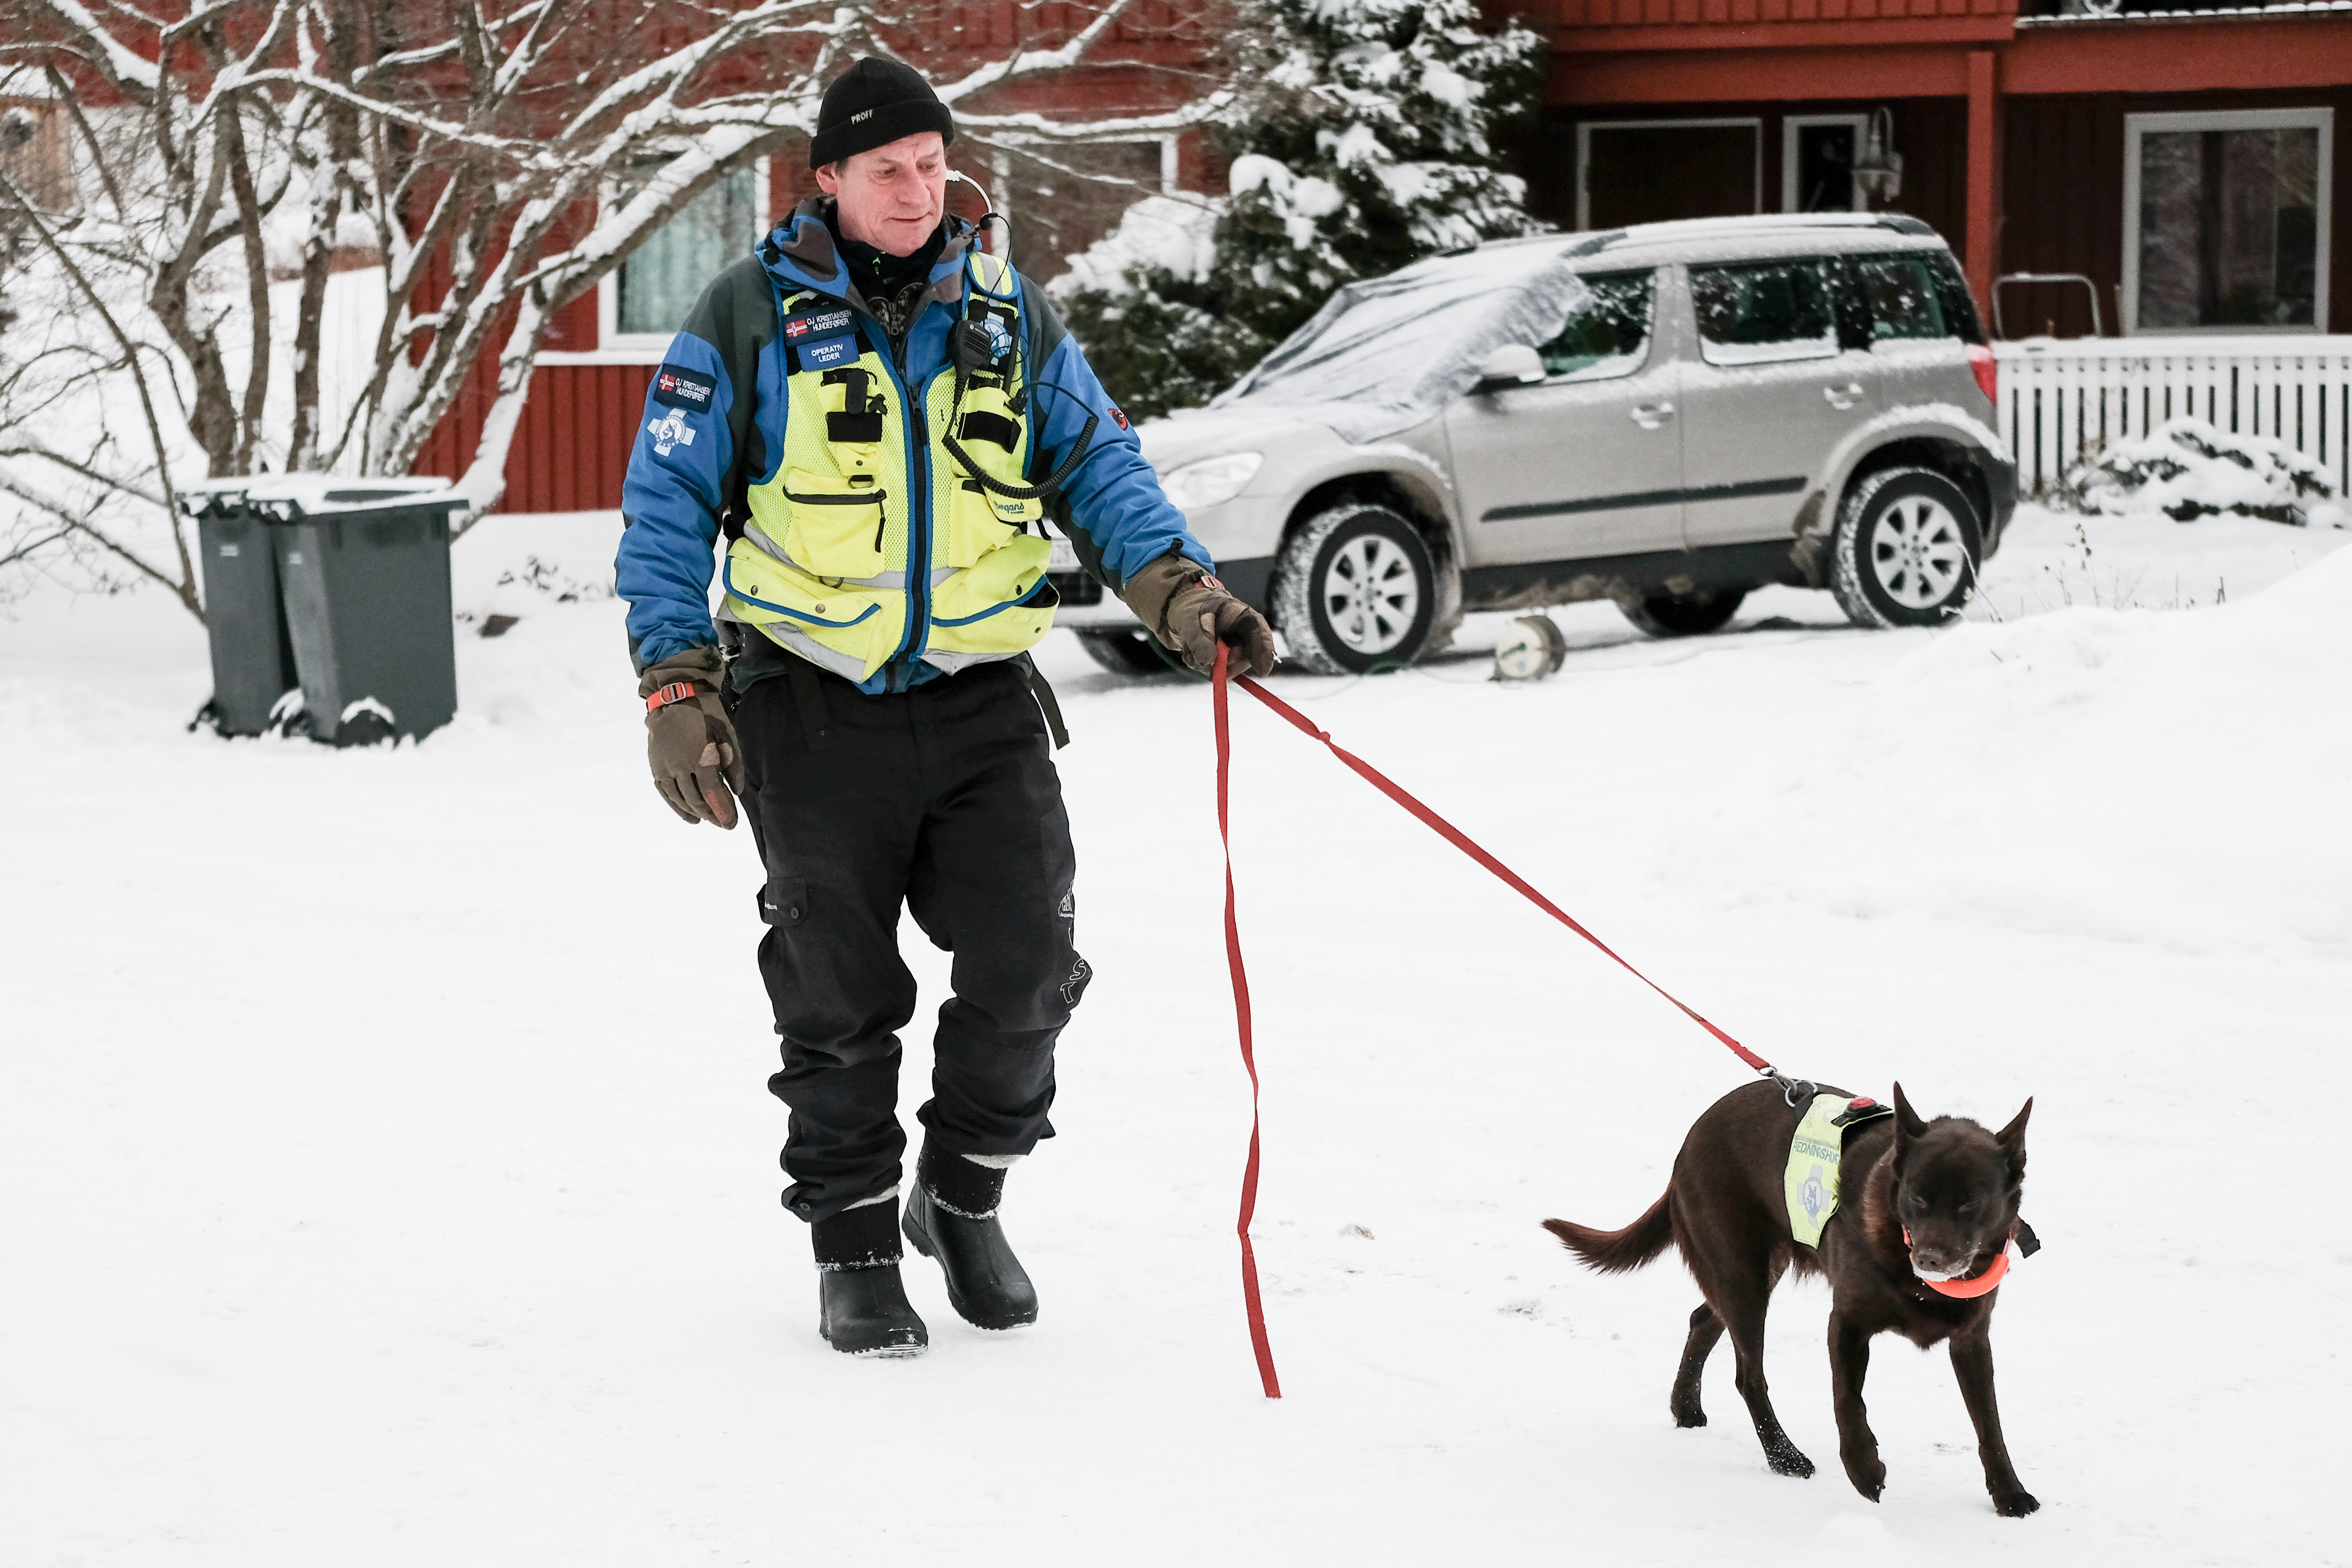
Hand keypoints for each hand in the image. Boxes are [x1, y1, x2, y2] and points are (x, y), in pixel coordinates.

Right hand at [640, 650, 744, 827]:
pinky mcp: (656, 768)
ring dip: (697, 813)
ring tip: (710, 820)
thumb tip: (737, 791)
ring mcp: (666, 768)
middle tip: (725, 824)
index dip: (723, 811)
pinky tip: (690, 818)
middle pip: (697, 800)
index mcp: (700, 757)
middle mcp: (680, 766)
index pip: (713, 793)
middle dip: (713, 815)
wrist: (673, 701)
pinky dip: (678, 808)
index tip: (732, 824)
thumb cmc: (705, 716)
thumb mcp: (725, 736)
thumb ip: (733, 765)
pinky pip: (666, 794)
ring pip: (681, 800)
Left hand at [1161, 573, 1276, 677]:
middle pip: (1245, 657)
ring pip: (1229, 668)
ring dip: (1207, 665)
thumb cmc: (1190, 607)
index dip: (1264, 651)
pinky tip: (1191, 654)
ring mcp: (1233, 647)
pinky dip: (1201, 666)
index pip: (1259, 631)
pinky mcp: (1222, 659)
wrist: (1179, 610)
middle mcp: (1241, 633)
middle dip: (1226, 664)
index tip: (1262, 671)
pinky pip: (1216, 672)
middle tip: (1207, 663)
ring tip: (1190, 650)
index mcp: (1241, 615)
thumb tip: (1208, 662)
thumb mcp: (1190, 619)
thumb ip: (1199, 639)